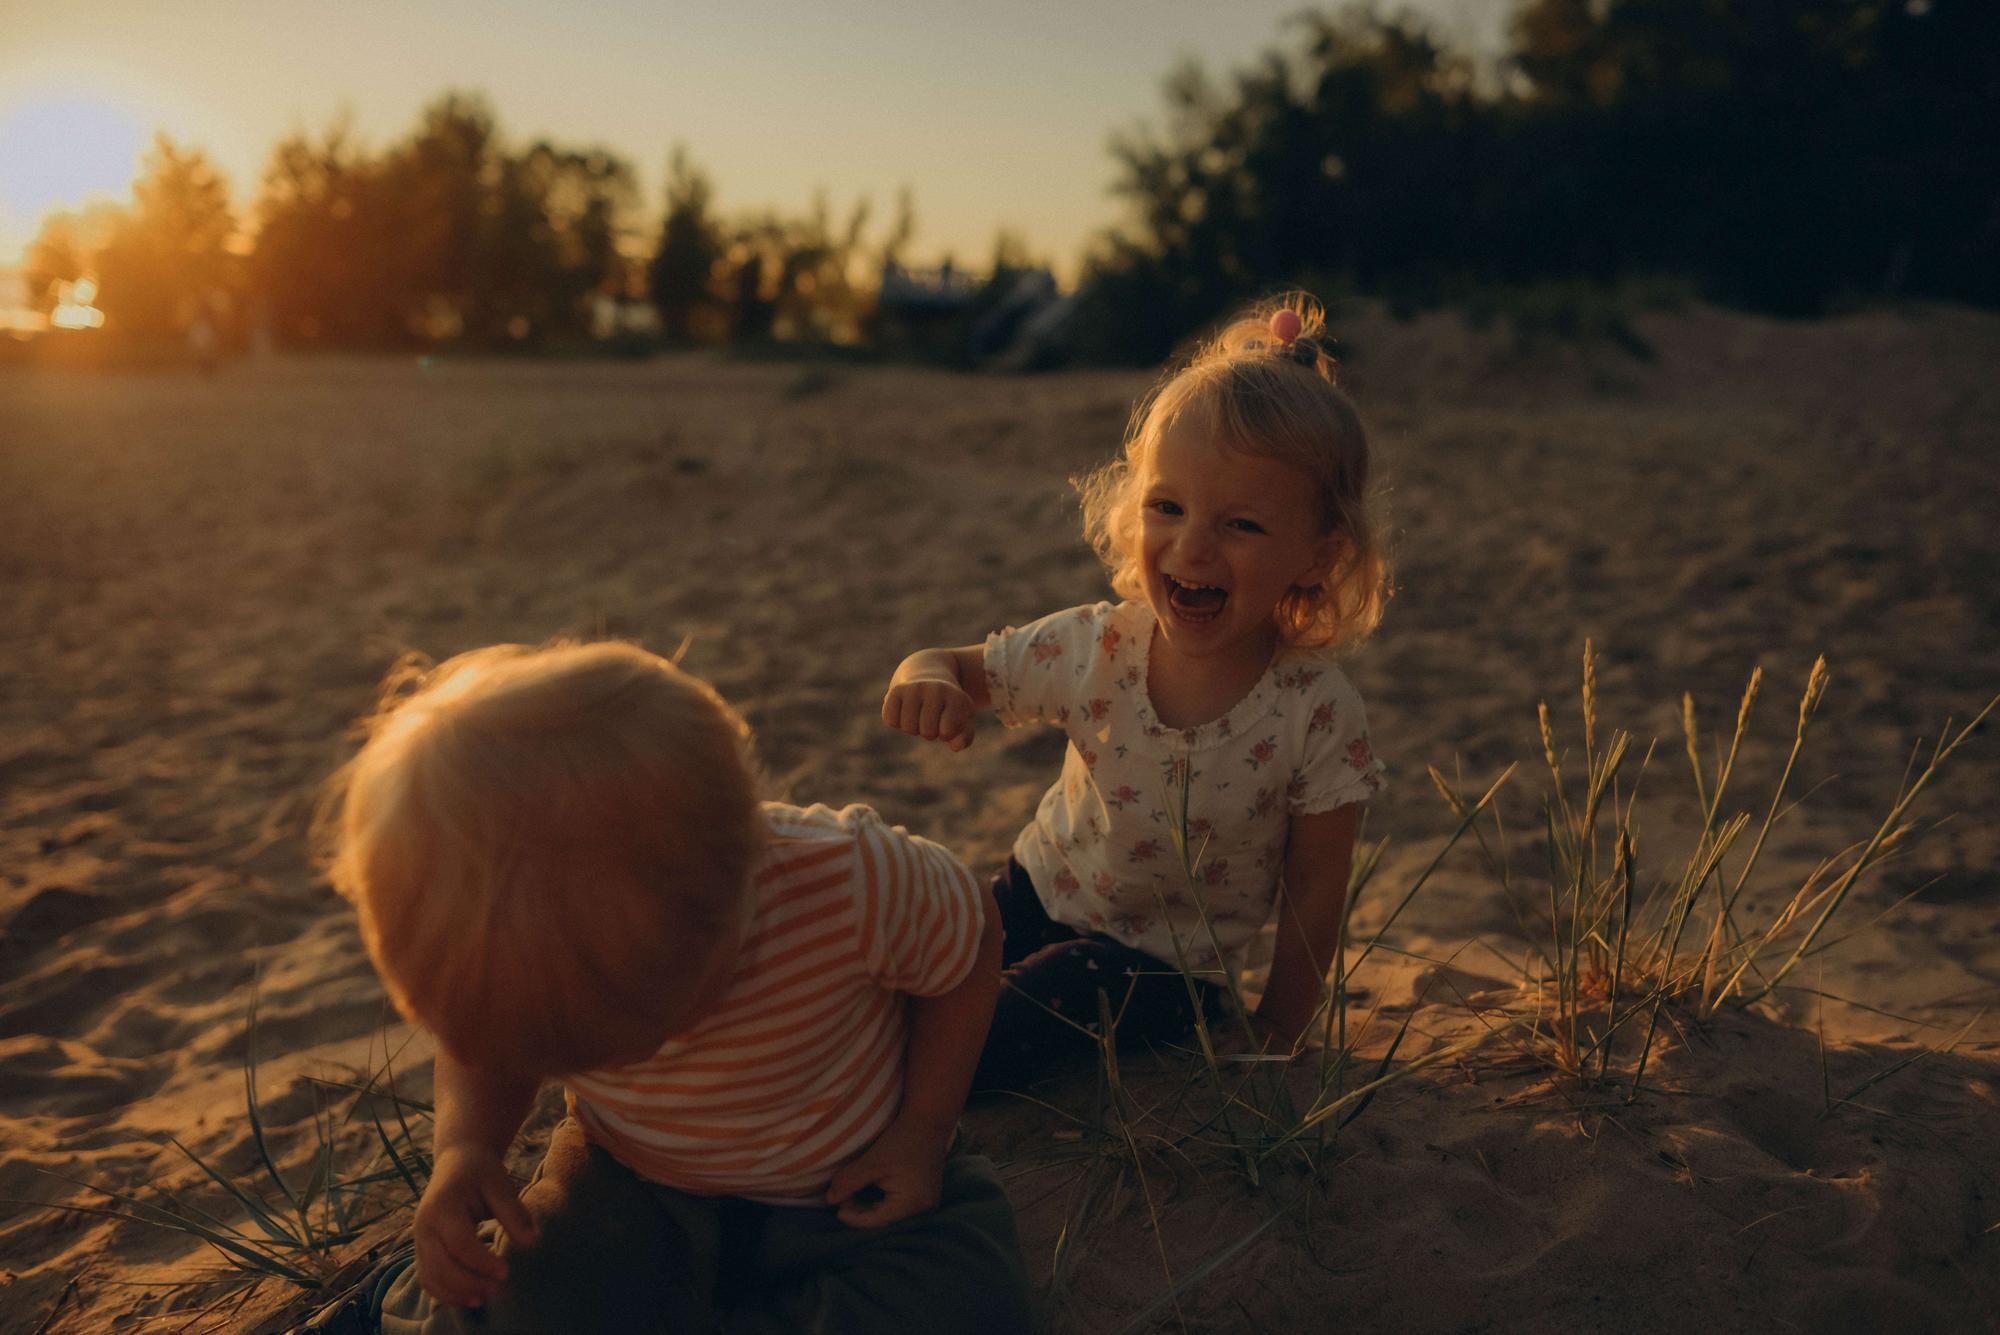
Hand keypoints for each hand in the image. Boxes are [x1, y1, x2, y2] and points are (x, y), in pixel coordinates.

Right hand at [412, 1146, 536, 1307]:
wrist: (457, 1161)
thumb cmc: (482, 1172)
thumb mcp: (500, 1184)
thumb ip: (513, 1212)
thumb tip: (531, 1243)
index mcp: (442, 1206)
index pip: (459, 1243)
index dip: (482, 1261)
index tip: (506, 1271)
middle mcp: (424, 1225)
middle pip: (440, 1266)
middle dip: (469, 1283)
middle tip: (498, 1287)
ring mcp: (420, 1239)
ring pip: (430, 1277)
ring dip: (455, 1293)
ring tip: (484, 1298)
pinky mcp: (422, 1249)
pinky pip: (427, 1278)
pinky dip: (445, 1293)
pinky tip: (469, 1296)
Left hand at [825, 1118, 949, 1227]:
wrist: (928, 1120)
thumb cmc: (901, 1140)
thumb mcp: (871, 1163)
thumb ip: (848, 1182)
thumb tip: (830, 1200)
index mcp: (912, 1204)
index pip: (877, 1220)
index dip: (855, 1218)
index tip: (837, 1211)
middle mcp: (924, 1208)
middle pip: (885, 1217)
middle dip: (862, 1211)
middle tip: (842, 1199)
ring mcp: (928, 1201)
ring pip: (892, 1211)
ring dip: (872, 1205)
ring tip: (853, 1195)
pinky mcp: (927, 1193)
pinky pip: (901, 1203)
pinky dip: (884, 1199)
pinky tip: (871, 1190)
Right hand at [881, 679, 976, 751]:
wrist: (928, 670)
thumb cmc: (947, 702)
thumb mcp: (962, 717)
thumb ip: (964, 736)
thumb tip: (956, 746)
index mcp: (956, 697)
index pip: (947, 731)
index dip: (946, 734)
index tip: (947, 721)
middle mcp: (936, 689)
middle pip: (927, 732)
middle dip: (929, 732)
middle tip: (931, 718)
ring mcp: (915, 688)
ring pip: (908, 727)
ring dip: (913, 727)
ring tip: (919, 713)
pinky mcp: (896, 689)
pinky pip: (890, 720)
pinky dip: (896, 720)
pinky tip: (905, 709)